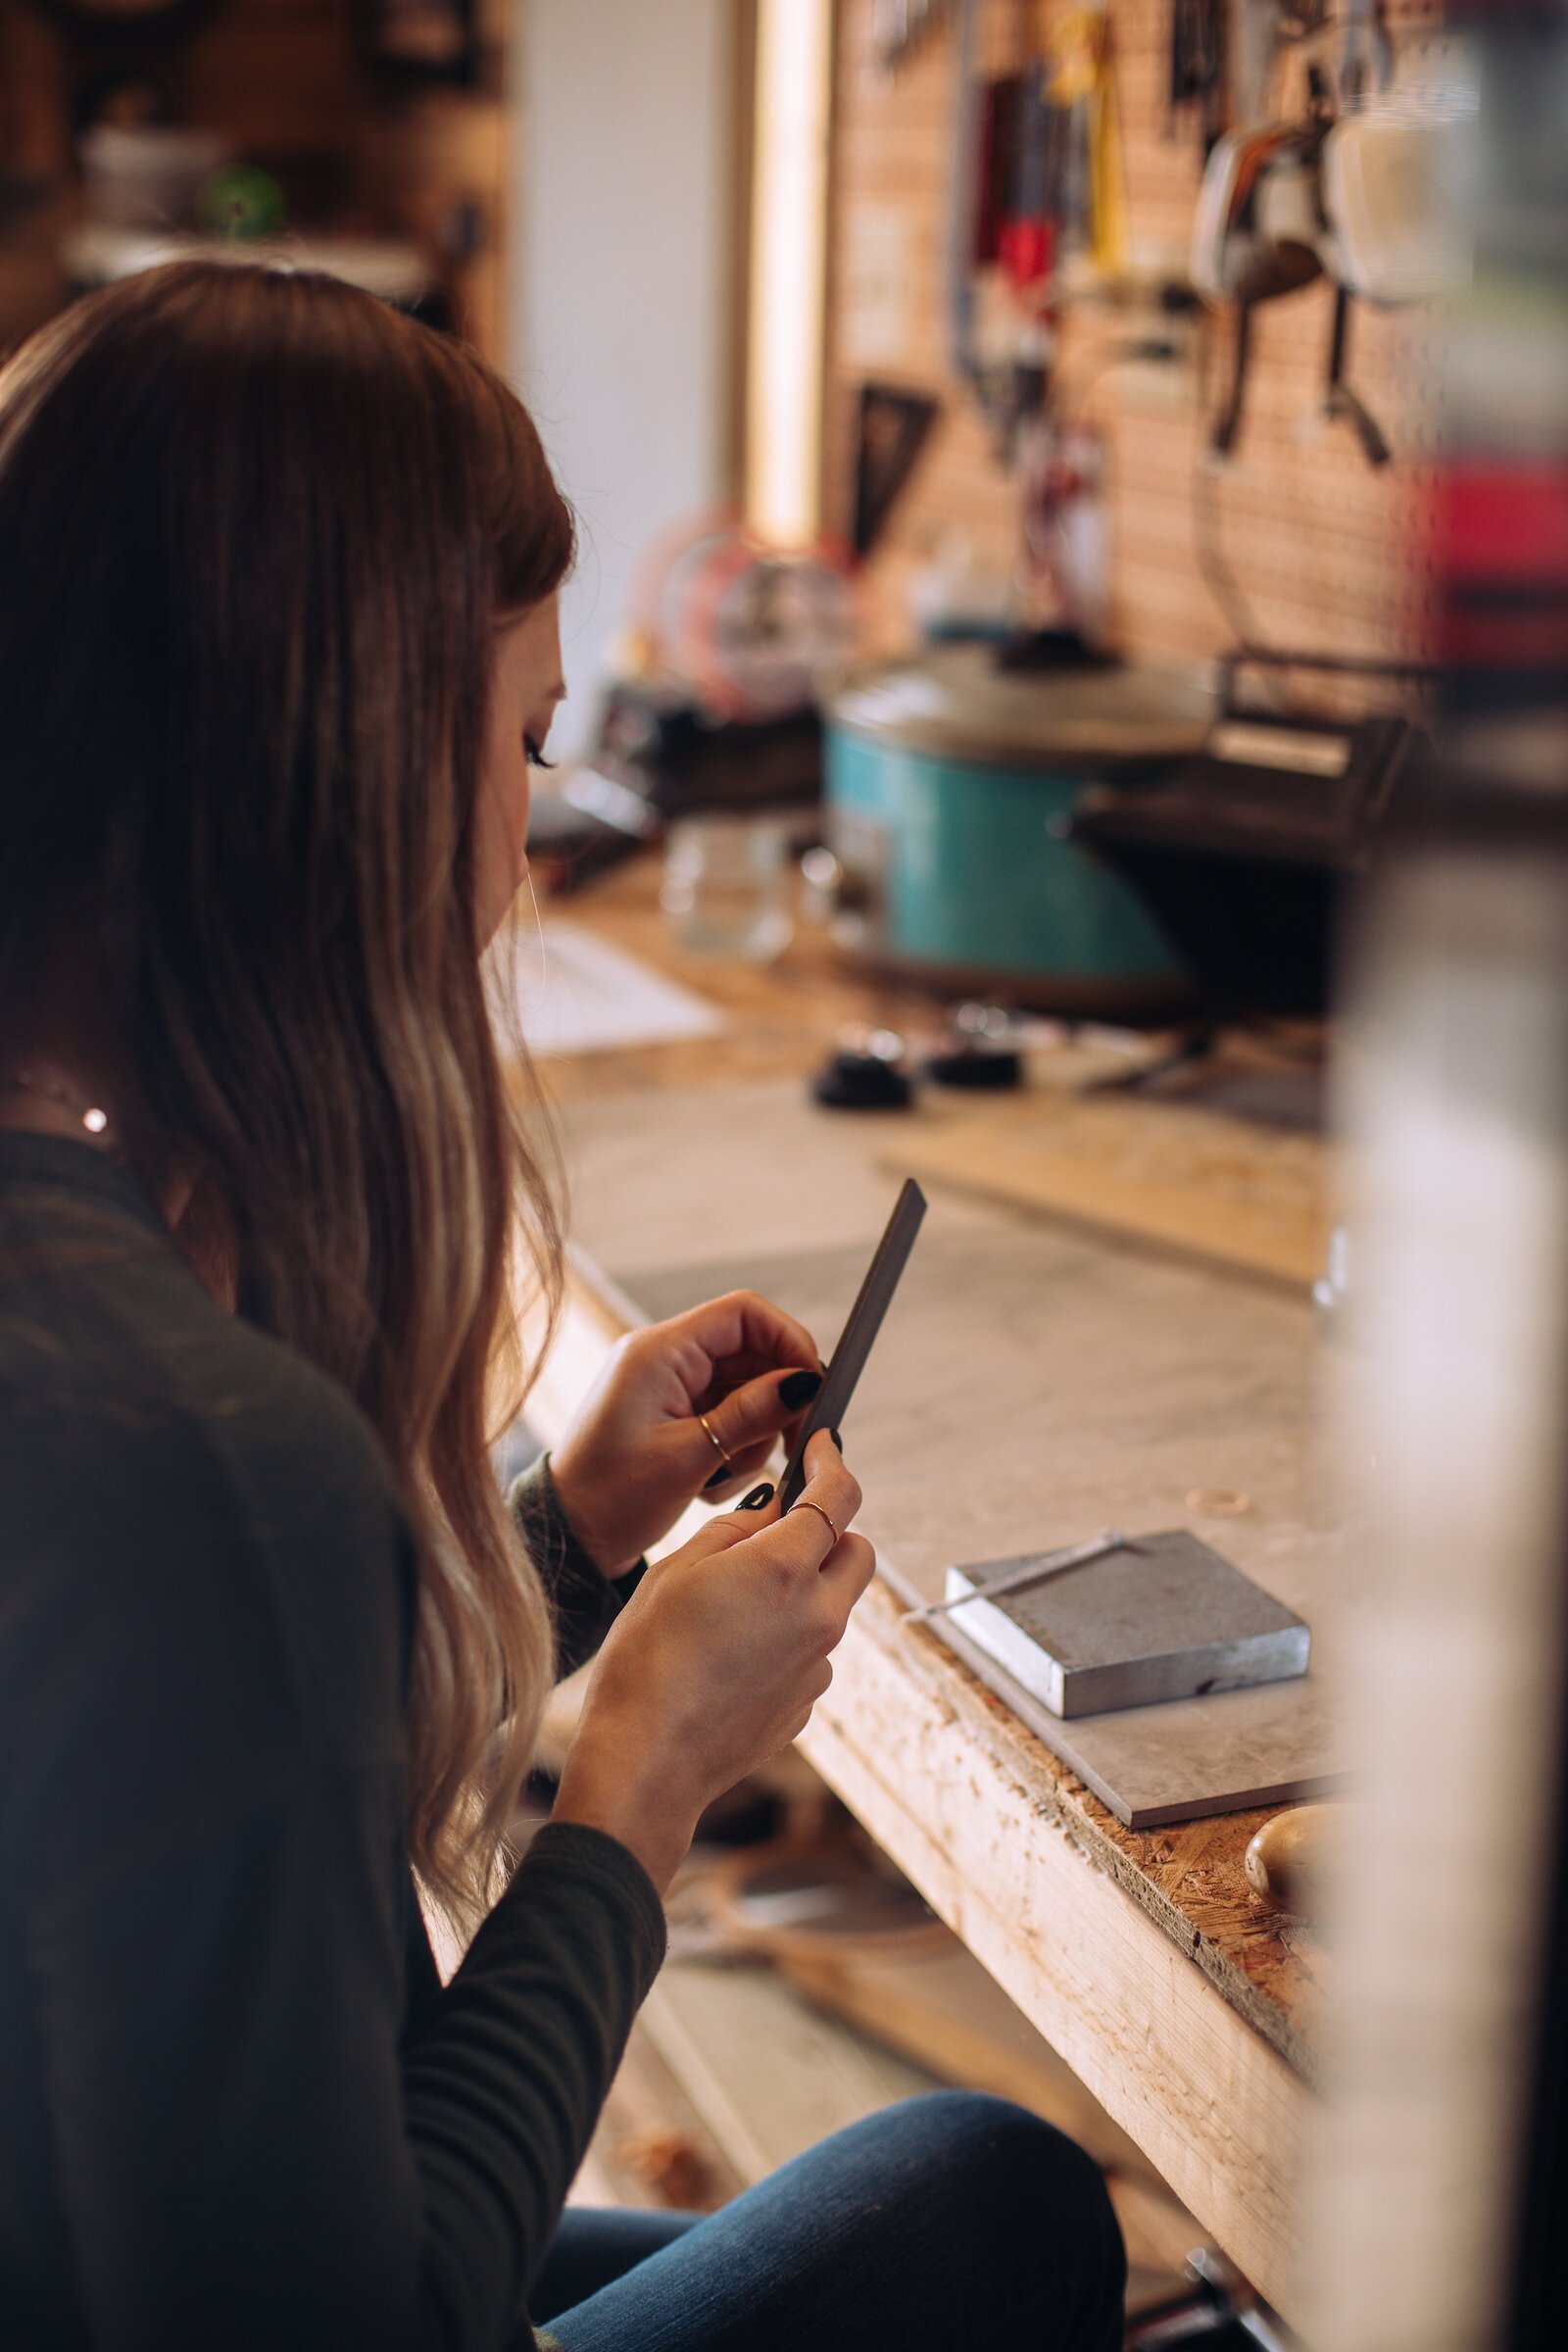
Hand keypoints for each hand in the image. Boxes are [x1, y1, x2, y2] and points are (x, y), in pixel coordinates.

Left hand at [548, 1289, 824, 1575]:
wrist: (569, 1535)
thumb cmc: (613, 1497)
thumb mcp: (690, 1457)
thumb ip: (750, 1415)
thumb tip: (805, 1383)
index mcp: (659, 1351)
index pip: (745, 1314)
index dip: (789, 1341)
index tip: (813, 1389)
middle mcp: (665, 1357)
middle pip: (752, 1352)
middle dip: (776, 1400)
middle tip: (789, 1447)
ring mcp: (669, 1384)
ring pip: (746, 1388)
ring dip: (754, 1434)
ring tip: (724, 1478)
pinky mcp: (673, 1411)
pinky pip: (728, 1413)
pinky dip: (735, 1447)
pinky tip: (711, 1484)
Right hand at [553, 1432, 873, 1892]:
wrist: (648, 1761)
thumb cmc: (647, 1660)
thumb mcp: (678, 1570)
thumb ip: (736, 1529)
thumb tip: (773, 1509)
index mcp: (785, 1569)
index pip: (839, 1495)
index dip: (833, 1461)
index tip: (823, 1445)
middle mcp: (820, 1615)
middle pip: (858, 1549)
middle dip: (830, 1528)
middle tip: (780, 1528)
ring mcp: (819, 1664)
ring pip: (837, 1602)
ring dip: (807, 1585)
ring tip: (738, 1602)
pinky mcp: (808, 1701)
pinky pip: (814, 1649)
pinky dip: (790, 1635)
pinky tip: (734, 1652)